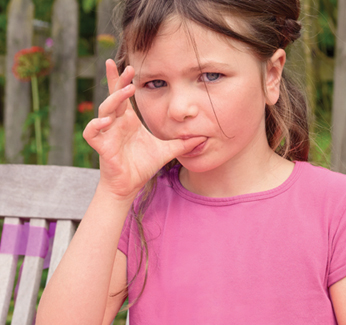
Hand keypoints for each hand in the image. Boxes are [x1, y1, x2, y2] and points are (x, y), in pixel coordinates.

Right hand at [84, 60, 204, 200]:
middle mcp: (116, 122)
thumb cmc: (142, 166)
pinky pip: (91, 133)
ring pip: (104, 110)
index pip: (123, 94)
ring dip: (113, 100)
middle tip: (127, 70)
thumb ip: (181, 144)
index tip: (130, 66)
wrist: (129, 185)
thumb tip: (201, 139)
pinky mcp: (101, 147)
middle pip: (113, 96)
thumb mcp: (165, 152)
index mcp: (128, 120)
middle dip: (117, 82)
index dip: (122, 79)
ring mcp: (107, 133)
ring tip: (124, 93)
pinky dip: (95, 126)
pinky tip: (104, 122)